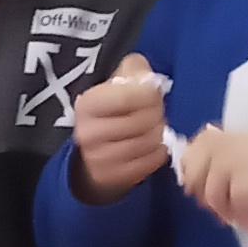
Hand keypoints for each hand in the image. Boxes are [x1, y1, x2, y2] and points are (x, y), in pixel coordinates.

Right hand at [73, 56, 174, 203]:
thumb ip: (135, 69)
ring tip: (155, 127)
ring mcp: (100, 159)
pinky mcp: (114, 177)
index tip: (152, 93)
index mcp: (88, 104)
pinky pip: (152, 162)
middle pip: (143, 121)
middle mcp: (88, 133)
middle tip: (156, 111)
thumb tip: (150, 80)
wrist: (95, 149)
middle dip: (157, 113)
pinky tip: (154, 144)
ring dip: (160, 133)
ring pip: (149, 142)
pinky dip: (160, 151)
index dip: (150, 93)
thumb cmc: (113, 109)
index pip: (128, 97)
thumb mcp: (117, 81)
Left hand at [174, 125, 247, 246]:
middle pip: (213, 146)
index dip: (195, 158)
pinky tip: (243, 217)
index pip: (213, 136)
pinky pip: (240, 187)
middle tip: (206, 203)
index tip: (192, 184)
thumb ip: (226, 179)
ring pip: (223, 165)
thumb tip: (190, 175)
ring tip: (229, 215)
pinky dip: (236, 205)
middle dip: (199, 176)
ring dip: (217, 196)